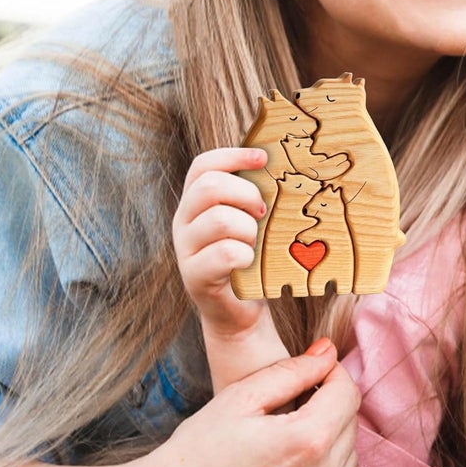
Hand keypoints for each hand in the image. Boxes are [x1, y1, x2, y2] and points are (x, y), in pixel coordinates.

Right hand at [134, 341, 360, 466]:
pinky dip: (326, 465)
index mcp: (306, 441)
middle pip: (351, 422)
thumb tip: (328, 351)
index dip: (331, 371)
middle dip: (331, 400)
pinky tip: (294, 456)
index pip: (347, 391)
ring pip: (349, 454)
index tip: (311, 367)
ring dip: (332, 432)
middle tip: (297, 394)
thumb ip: (293, 371)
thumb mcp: (243, 395)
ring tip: (294, 424)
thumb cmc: (200, 448)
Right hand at [173, 147, 268, 337]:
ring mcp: (185, 250)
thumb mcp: (249, 221)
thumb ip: (253, 196)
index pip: (204, 166)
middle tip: (263, 212)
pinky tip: (250, 262)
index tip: (264, 157)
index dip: (233, 155)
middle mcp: (183, 221)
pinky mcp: (195, 277)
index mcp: (195, 202)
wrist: (237, 311)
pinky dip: (246, 255)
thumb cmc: (249, 258)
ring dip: (249, 229)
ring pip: (220, 219)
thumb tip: (281, 164)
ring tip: (255, 242)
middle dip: (246, 194)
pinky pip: (225, 253)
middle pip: (210, 186)